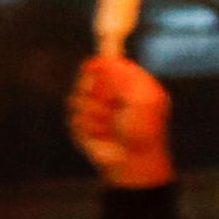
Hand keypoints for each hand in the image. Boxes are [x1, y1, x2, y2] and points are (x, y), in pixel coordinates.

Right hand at [68, 57, 174, 190]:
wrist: (131, 160)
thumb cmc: (143, 130)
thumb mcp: (143, 99)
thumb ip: (125, 76)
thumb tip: (105, 58)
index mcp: (127, 83)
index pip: (105, 64)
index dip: (99, 66)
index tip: (96, 69)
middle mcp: (109, 93)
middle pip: (87, 78)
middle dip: (98, 92)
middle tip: (114, 106)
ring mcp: (93, 107)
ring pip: (78, 98)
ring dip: (96, 113)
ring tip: (111, 126)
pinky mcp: (80, 124)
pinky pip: (75, 117)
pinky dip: (89, 126)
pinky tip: (101, 135)